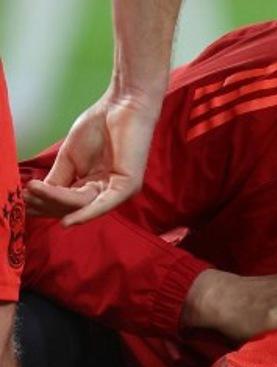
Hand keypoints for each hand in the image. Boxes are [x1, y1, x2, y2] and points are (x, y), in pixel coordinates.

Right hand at [24, 85, 163, 225]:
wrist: (123, 106)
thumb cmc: (99, 128)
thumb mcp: (70, 157)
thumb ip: (58, 179)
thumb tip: (39, 196)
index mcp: (93, 188)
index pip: (65, 202)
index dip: (43, 202)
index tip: (20, 200)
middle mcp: (106, 194)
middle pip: (71, 207)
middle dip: (46, 204)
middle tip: (23, 200)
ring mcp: (118, 192)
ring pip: (82, 204)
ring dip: (56, 201)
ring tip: (32, 192)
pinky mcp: (128, 187)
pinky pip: (104, 205)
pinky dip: (85, 213)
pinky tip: (67, 221)